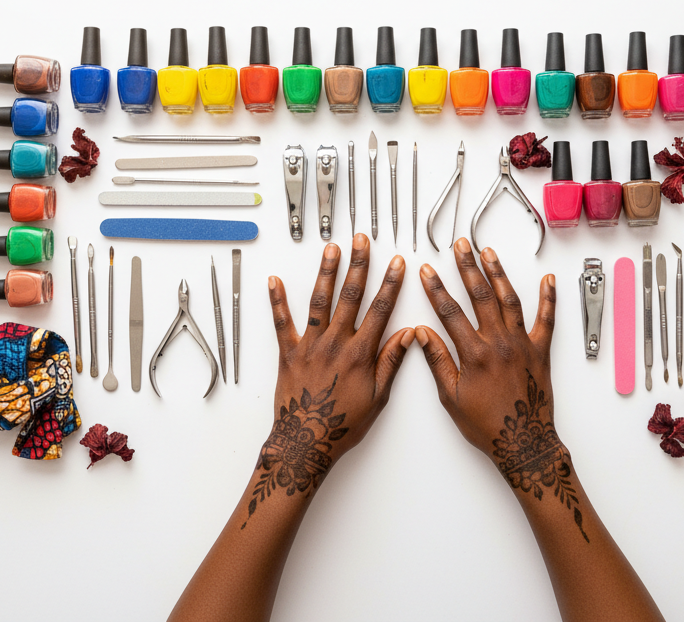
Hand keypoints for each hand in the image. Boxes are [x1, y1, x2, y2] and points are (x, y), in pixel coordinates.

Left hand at [264, 236, 412, 479]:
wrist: (306, 443)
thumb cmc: (343, 425)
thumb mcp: (378, 397)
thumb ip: (391, 362)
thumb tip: (410, 335)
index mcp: (361, 354)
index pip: (381, 310)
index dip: (391, 284)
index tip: (398, 263)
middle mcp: (336, 343)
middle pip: (351, 296)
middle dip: (359, 265)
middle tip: (362, 240)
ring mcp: (310, 345)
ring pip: (320, 301)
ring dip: (326, 272)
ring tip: (331, 248)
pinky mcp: (288, 352)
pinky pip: (282, 322)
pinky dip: (277, 300)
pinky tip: (274, 280)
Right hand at [416, 240, 557, 457]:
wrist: (524, 444)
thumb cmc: (486, 426)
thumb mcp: (451, 397)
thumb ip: (437, 361)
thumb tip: (421, 334)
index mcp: (474, 354)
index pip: (450, 313)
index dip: (436, 289)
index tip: (427, 271)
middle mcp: (499, 343)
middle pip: (480, 296)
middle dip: (468, 267)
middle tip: (461, 246)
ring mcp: (522, 344)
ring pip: (509, 300)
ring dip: (498, 273)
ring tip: (489, 252)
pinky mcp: (541, 351)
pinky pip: (546, 320)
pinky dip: (549, 298)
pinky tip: (547, 280)